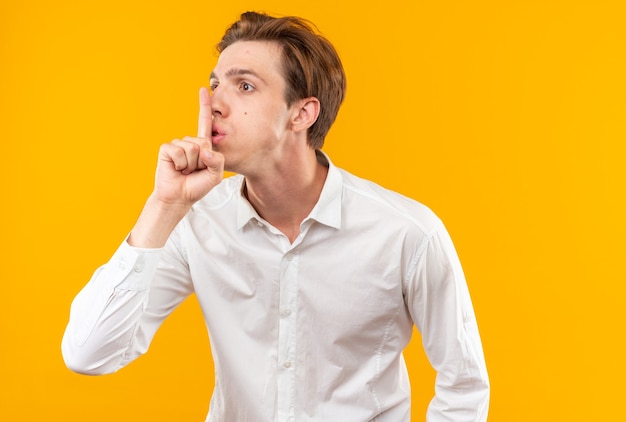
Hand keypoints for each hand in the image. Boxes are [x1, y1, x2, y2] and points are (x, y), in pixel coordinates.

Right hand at [153, 87, 224, 207]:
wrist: (178, 197)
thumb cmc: (196, 187)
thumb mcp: (215, 176)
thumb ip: (218, 162)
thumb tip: (205, 150)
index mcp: (203, 146)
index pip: (205, 123)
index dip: (205, 106)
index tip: (205, 89)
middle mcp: (190, 142)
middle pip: (203, 142)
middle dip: (201, 160)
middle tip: (194, 171)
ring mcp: (177, 144)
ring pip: (191, 148)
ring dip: (190, 164)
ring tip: (185, 171)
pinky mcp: (167, 149)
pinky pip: (178, 151)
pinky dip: (179, 164)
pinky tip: (176, 169)